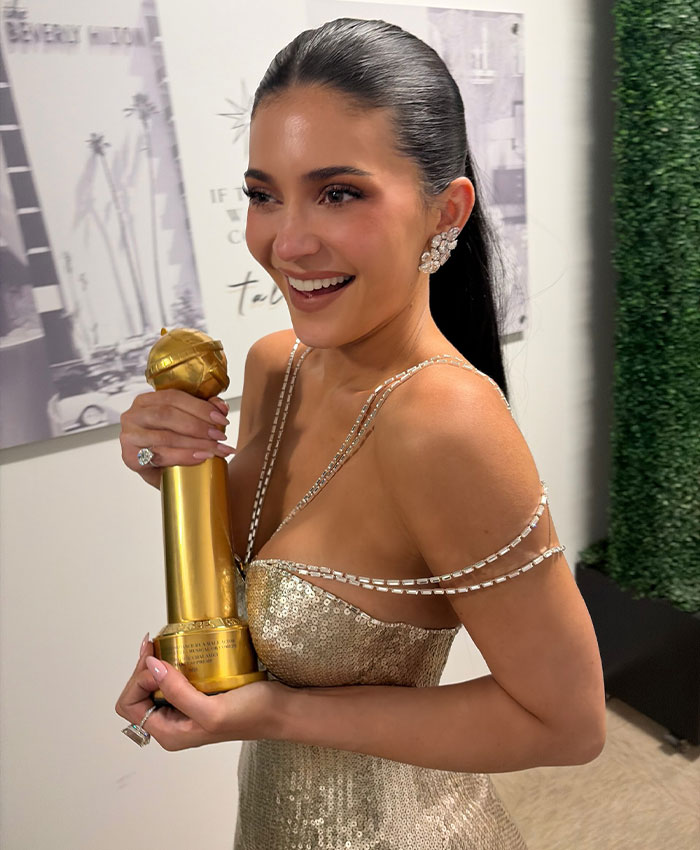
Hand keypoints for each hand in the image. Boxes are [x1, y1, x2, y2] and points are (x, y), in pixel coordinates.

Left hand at [115, 636, 288, 750]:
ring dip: (156, 663)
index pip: (130, 705)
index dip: (138, 680)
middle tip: (160, 646)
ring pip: (153, 683)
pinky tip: (181, 650)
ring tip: (166, 644)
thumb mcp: (212, 709)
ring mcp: (184, 709)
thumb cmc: (253, 714)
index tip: (160, 660)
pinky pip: (172, 677)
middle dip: (143, 668)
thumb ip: (178, 692)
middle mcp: (172, 724)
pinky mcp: (197, 694)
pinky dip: (171, 661)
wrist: (283, 710)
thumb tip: (150, 666)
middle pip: (137, 692)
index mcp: (169, 733)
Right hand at [119, 389, 235, 478]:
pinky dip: (183, 456)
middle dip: (199, 425)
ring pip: (166, 436)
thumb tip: (221, 406)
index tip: (222, 419)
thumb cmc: (171, 445)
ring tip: (215, 449)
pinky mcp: (130, 457)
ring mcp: (129, 436)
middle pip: (168, 415)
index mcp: (146, 400)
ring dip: (195, 443)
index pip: (174, 397)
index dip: (200, 407)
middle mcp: (133, 415)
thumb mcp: (185, 425)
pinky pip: (160, 455)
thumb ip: (202, 411)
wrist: (159, 473)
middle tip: (220, 436)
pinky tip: (200, 458)